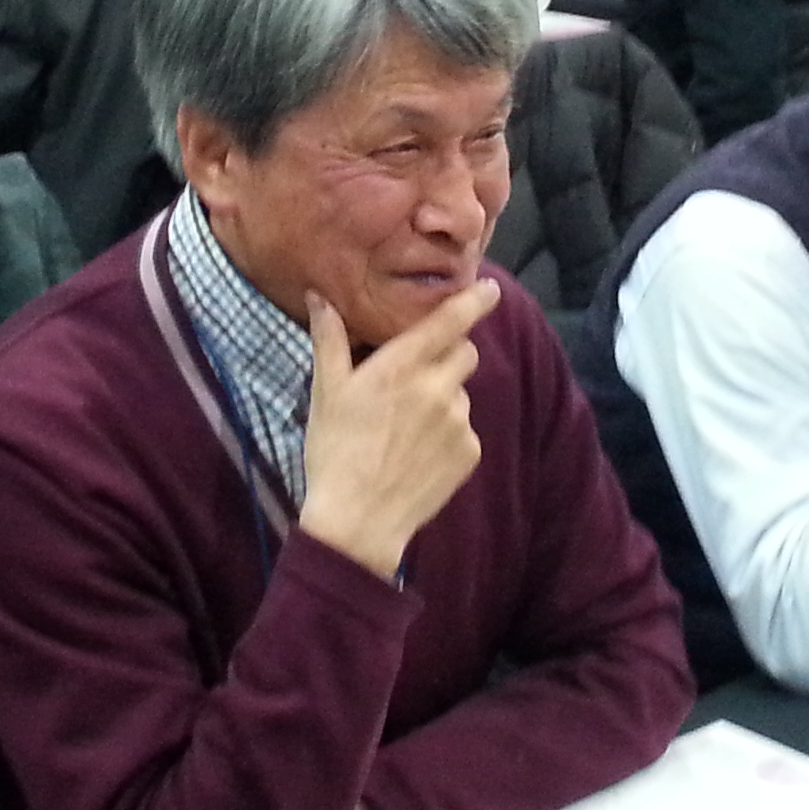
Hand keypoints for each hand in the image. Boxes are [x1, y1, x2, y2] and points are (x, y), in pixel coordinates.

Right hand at [296, 282, 495, 579]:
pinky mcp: (470, 453)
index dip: (474, 299)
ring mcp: (458, 422)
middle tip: (417, 375)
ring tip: (407, 426)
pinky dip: (448, 434)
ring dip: (444, 397)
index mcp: (402, 365)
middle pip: (465, 351)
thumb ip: (330, 340)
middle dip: (449, 353)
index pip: (451, 320)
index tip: (489, 288)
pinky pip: (465, 429)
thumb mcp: (326, 392)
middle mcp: (438, 388)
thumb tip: (319, 297)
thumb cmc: (335, 452)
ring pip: (462, 392)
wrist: (358, 521)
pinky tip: (418, 453)